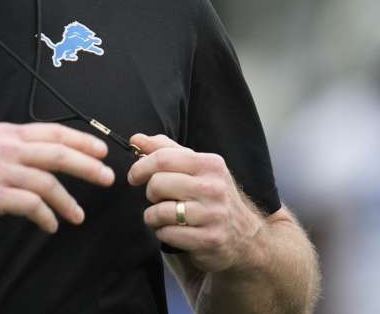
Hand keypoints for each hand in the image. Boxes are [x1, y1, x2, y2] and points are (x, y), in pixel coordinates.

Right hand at [0, 122, 115, 233]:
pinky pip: (31, 206)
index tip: (101, 151)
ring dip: (68, 201)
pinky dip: (46, 216)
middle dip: (88, 166)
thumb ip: (14, 146)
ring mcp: (1, 171)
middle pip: (58, 153)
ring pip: (47, 182)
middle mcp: (7, 148)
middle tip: (107, 178)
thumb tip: (45, 156)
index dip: (81, 140)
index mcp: (8, 133)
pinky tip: (51, 225)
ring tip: (78, 216)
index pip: (53, 132)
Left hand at [127, 133, 264, 272]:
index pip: (163, 158)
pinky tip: (173, 230)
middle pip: (157, 184)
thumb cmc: (212, 196)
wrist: (245, 237)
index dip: (140, 167)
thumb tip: (136, 139)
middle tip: (158, 198)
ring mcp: (213, 215)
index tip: (134, 176)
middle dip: (150, 193)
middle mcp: (214, 187)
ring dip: (153, 216)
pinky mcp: (209, 240)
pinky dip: (162, 232)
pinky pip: (166, 233)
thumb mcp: (197, 168)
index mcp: (210, 164)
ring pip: (159, 211)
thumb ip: (166, 150)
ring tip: (164, 216)